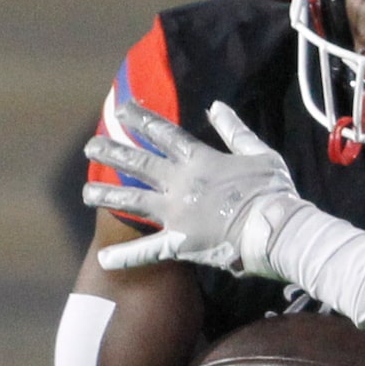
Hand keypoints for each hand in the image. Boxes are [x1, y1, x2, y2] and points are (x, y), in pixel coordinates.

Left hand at [82, 100, 304, 275]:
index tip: (120, 110)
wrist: (278, 230)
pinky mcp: (180, 242)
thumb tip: (216, 106)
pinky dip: (126, 256)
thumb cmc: (274, 192)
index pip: (163, 133)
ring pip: (133, 200)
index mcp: (199, 160)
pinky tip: (104, 259)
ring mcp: (176, 213)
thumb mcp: (261, 154)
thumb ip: (235, 131)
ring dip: (107, 194)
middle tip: (90, 146)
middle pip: (138, 163)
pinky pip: (148, 250)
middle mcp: (180, 183)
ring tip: (87, 192)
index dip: (140, 119)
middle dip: (112, 151)